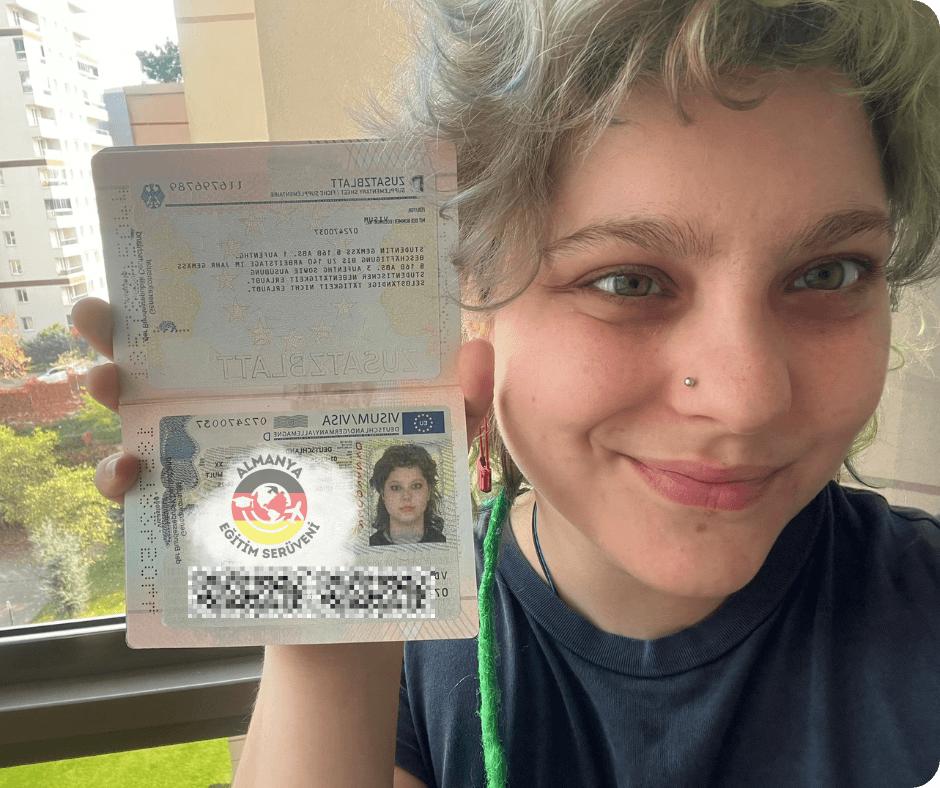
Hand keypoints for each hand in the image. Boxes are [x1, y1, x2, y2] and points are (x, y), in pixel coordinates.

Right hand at [72, 297, 496, 500]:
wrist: (368, 593)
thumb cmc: (397, 506)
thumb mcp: (438, 450)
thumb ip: (461, 406)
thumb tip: (474, 353)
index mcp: (290, 383)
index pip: (241, 326)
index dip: (199, 290)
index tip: (166, 255)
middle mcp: (239, 411)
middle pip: (172, 359)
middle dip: (128, 329)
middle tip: (104, 313)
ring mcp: (212, 460)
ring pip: (144, 416)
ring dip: (113, 392)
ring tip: (107, 381)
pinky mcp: (199, 515)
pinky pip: (145, 495)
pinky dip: (123, 480)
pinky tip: (129, 472)